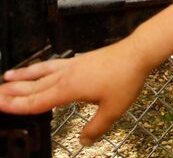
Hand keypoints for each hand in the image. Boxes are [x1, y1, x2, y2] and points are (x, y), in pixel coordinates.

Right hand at [0, 40, 150, 145]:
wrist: (137, 53)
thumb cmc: (126, 78)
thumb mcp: (113, 110)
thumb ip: (96, 128)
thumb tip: (85, 141)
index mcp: (69, 89)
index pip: (36, 101)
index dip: (16, 106)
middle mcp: (66, 75)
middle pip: (34, 86)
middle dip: (12, 91)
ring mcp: (73, 65)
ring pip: (42, 71)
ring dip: (24, 75)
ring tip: (7, 76)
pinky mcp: (81, 60)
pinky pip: (54, 64)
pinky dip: (42, 66)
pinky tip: (41, 67)